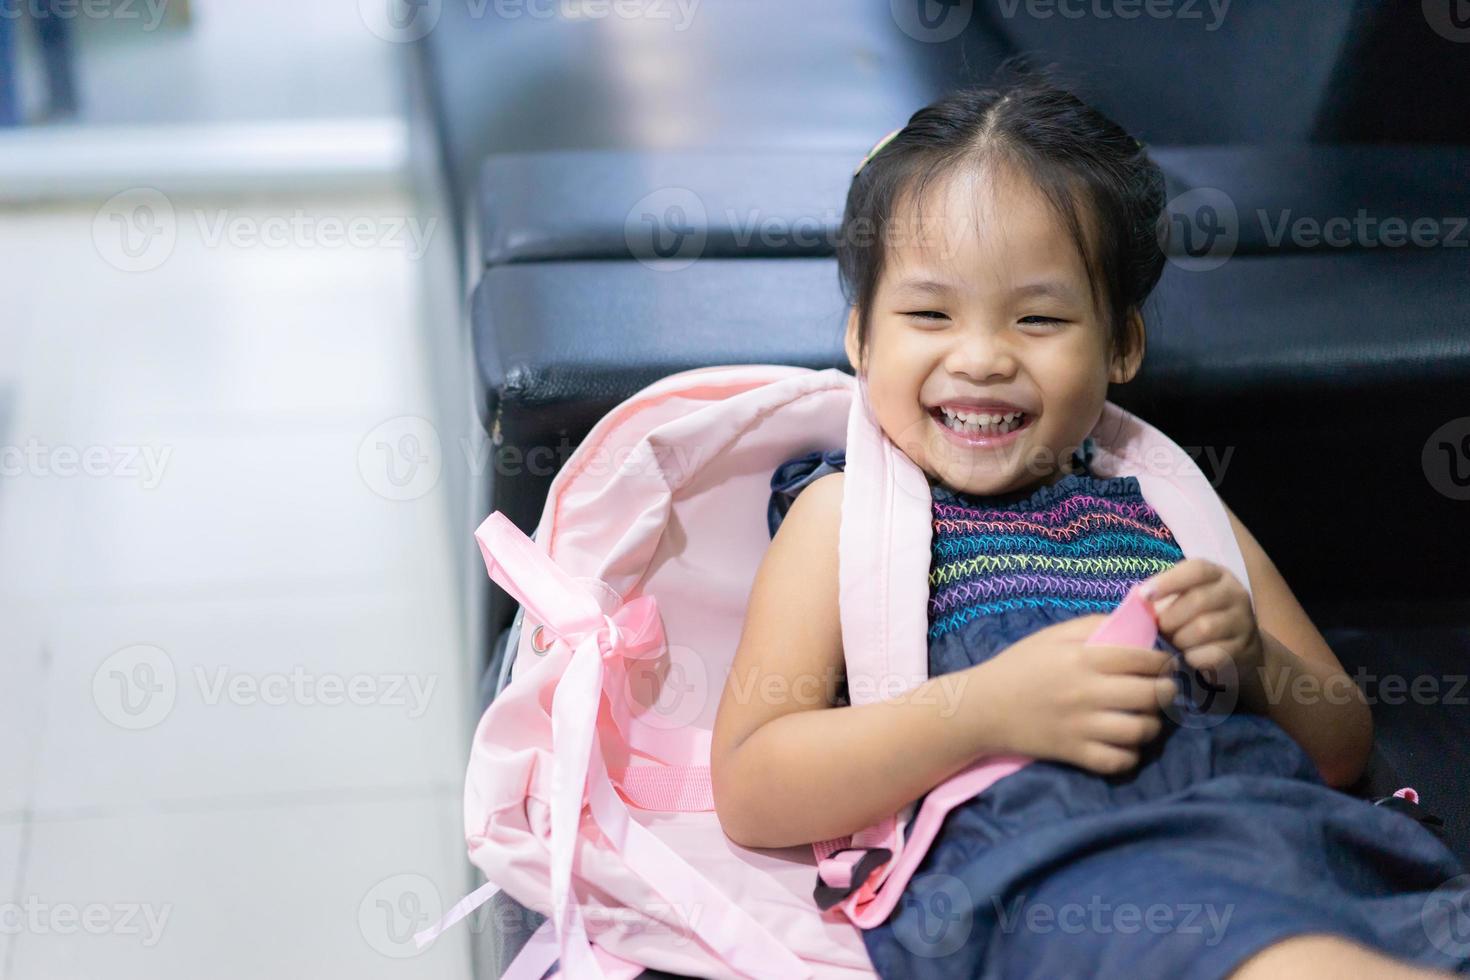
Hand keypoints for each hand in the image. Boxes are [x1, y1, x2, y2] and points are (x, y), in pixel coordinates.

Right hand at [979, 614, 1176, 775]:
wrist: (982, 708)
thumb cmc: (1019, 666)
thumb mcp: (1052, 635)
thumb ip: (1093, 625)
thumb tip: (1134, 626)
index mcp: (1083, 658)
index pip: (1143, 659)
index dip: (1163, 661)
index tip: (1164, 664)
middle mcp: (1087, 692)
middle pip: (1150, 695)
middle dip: (1166, 691)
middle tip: (1164, 690)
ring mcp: (1082, 726)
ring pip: (1140, 730)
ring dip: (1152, 724)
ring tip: (1147, 717)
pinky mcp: (1074, 753)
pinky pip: (1119, 760)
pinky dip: (1130, 754)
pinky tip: (1126, 743)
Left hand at [1141, 559, 1264, 699]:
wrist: (1239, 645)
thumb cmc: (1198, 616)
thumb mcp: (1185, 598)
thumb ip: (1163, 596)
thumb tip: (1138, 602)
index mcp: (1217, 575)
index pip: (1197, 570)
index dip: (1168, 581)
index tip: (1144, 596)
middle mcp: (1235, 594)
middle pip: (1199, 600)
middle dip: (1171, 618)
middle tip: (1160, 629)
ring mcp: (1244, 621)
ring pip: (1205, 628)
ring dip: (1181, 638)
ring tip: (1175, 642)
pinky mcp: (1246, 649)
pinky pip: (1213, 654)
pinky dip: (1194, 657)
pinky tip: (1189, 657)